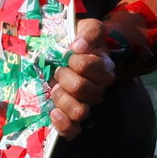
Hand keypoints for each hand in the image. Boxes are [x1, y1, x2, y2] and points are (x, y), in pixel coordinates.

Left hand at [50, 18, 114, 137]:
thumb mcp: (87, 27)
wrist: (73, 54)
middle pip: (82, 89)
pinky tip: (54, 113)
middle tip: (58, 70)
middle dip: (64, 77)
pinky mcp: (72, 117)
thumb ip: (89, 31)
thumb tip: (79, 46)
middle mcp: (98, 89)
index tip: (69, 54)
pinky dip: (63, 124)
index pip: (89, 66)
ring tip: (54, 88)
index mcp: (102, 67)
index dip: (75, 60)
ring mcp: (86, 104)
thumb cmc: (80, 41)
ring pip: (79, 111)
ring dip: (62, 99)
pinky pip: (73, 130)